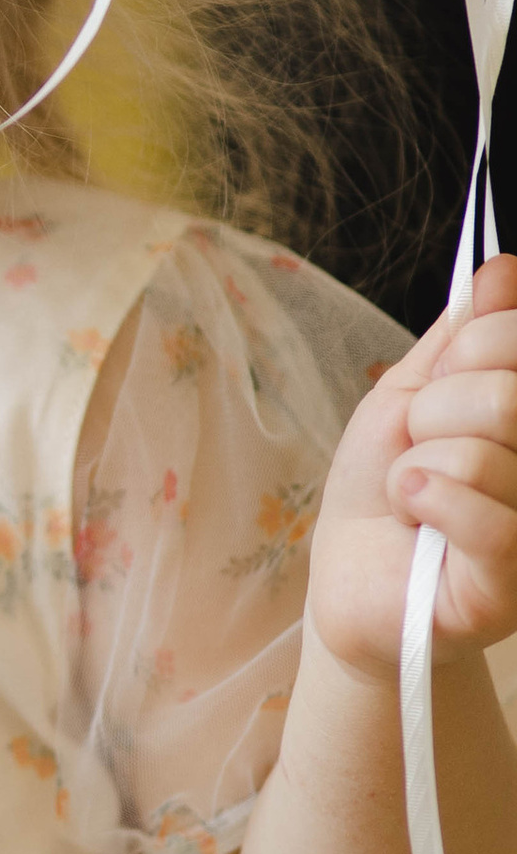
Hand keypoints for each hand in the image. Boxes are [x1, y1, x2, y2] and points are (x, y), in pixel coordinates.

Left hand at [313, 253, 516, 679]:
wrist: (352, 572)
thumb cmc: (386, 482)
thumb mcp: (412, 391)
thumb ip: (463, 336)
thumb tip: (501, 269)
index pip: (513, 337)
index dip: (459, 355)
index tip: (437, 390)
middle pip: (502, 396)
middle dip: (432, 414)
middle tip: (420, 449)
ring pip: (480, 452)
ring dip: (420, 464)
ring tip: (416, 492)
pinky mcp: (513, 584)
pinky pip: (476, 512)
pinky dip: (422, 500)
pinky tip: (412, 512)